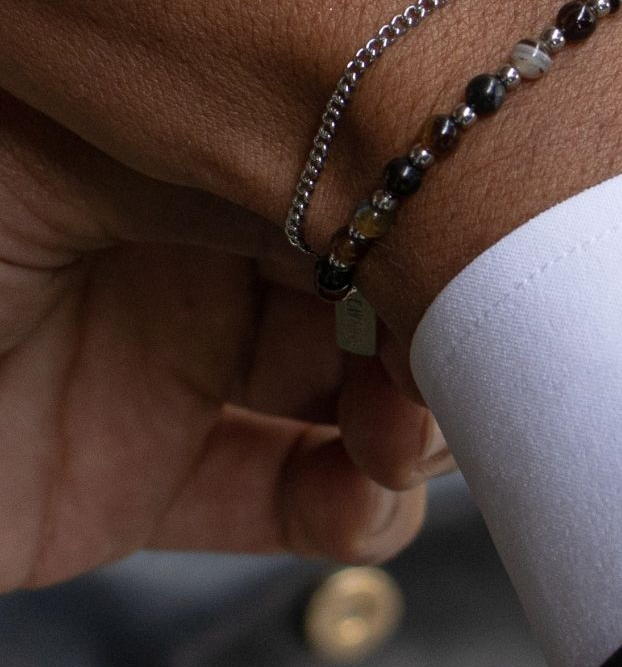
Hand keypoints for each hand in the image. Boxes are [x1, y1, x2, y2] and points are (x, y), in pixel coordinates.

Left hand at [0, 90, 435, 588]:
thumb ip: (254, 166)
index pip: (350, 178)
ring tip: (401, 443)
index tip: (483, 262)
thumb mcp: (92, 156)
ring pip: (350, 399)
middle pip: (371, 289)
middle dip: (442, 331)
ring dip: (412, 428)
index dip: (425, 223)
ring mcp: (168, 372)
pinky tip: (359, 504)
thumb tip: (411, 178)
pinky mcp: (139, 485)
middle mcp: (188, 253)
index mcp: (179, 148)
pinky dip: (348, 517)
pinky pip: (278, 502)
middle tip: (470, 362)